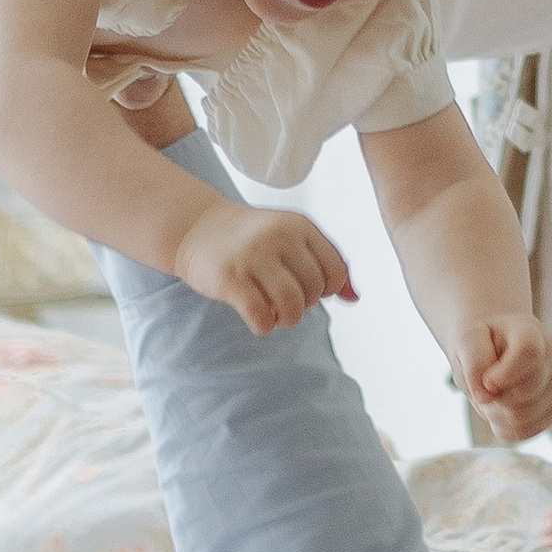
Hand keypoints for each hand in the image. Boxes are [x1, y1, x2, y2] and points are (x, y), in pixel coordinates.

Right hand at [175, 195, 356, 333]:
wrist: (198, 227)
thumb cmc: (253, 238)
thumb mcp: (292, 238)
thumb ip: (326, 263)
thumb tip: (354, 298)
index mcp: (299, 225)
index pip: (335, 270)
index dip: (327, 289)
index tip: (308, 288)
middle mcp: (278, 237)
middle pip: (314, 291)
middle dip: (305, 304)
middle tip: (286, 299)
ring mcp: (252, 257)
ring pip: (292, 306)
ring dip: (288, 319)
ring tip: (276, 312)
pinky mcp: (229, 279)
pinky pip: (261, 318)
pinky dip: (264, 326)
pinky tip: (258, 317)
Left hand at [455, 311, 551, 443]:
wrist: (494, 340)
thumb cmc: (482, 339)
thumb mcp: (468, 339)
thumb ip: (474, 362)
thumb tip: (485, 397)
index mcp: (532, 333)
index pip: (529, 354)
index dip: (504, 374)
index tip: (486, 380)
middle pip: (528, 392)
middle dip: (495, 398)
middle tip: (482, 388)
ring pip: (526, 417)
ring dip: (497, 415)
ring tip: (490, 399)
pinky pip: (528, 431)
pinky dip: (506, 427)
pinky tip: (500, 410)